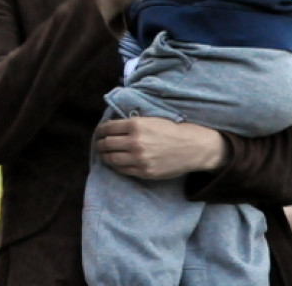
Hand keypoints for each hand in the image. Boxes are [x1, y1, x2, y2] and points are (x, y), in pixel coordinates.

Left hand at [93, 117, 225, 179]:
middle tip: (99, 144)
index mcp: (136, 125)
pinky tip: (115, 163)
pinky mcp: (144, 172)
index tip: (99, 132)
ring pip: (111, 159)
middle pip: (106, 144)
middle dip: (100, 144)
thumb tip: (113, 127)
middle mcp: (135, 142)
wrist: (193, 147)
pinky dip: (116, 166)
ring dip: (104, 156)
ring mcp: (139, 159)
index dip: (100, 131)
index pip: (108, 128)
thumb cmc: (173, 130)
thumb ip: (133, 123)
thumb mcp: (151, 119)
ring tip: (104, 154)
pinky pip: (122, 170)